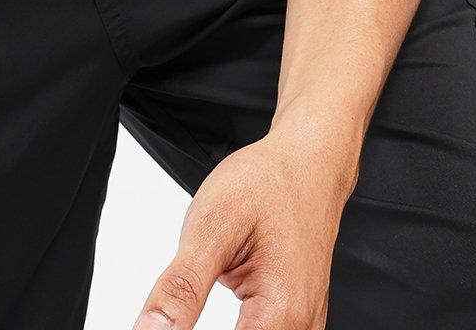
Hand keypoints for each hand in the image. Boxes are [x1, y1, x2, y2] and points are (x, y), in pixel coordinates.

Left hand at [130, 127, 357, 329]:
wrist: (308, 162)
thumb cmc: (267, 183)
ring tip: (193, 304)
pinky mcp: (298, 320)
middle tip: (178, 305)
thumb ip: (181, 287)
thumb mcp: (211, 224)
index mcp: (281, 313)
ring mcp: (303, 327)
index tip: (168, 321)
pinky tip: (210, 310)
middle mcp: (301, 328)